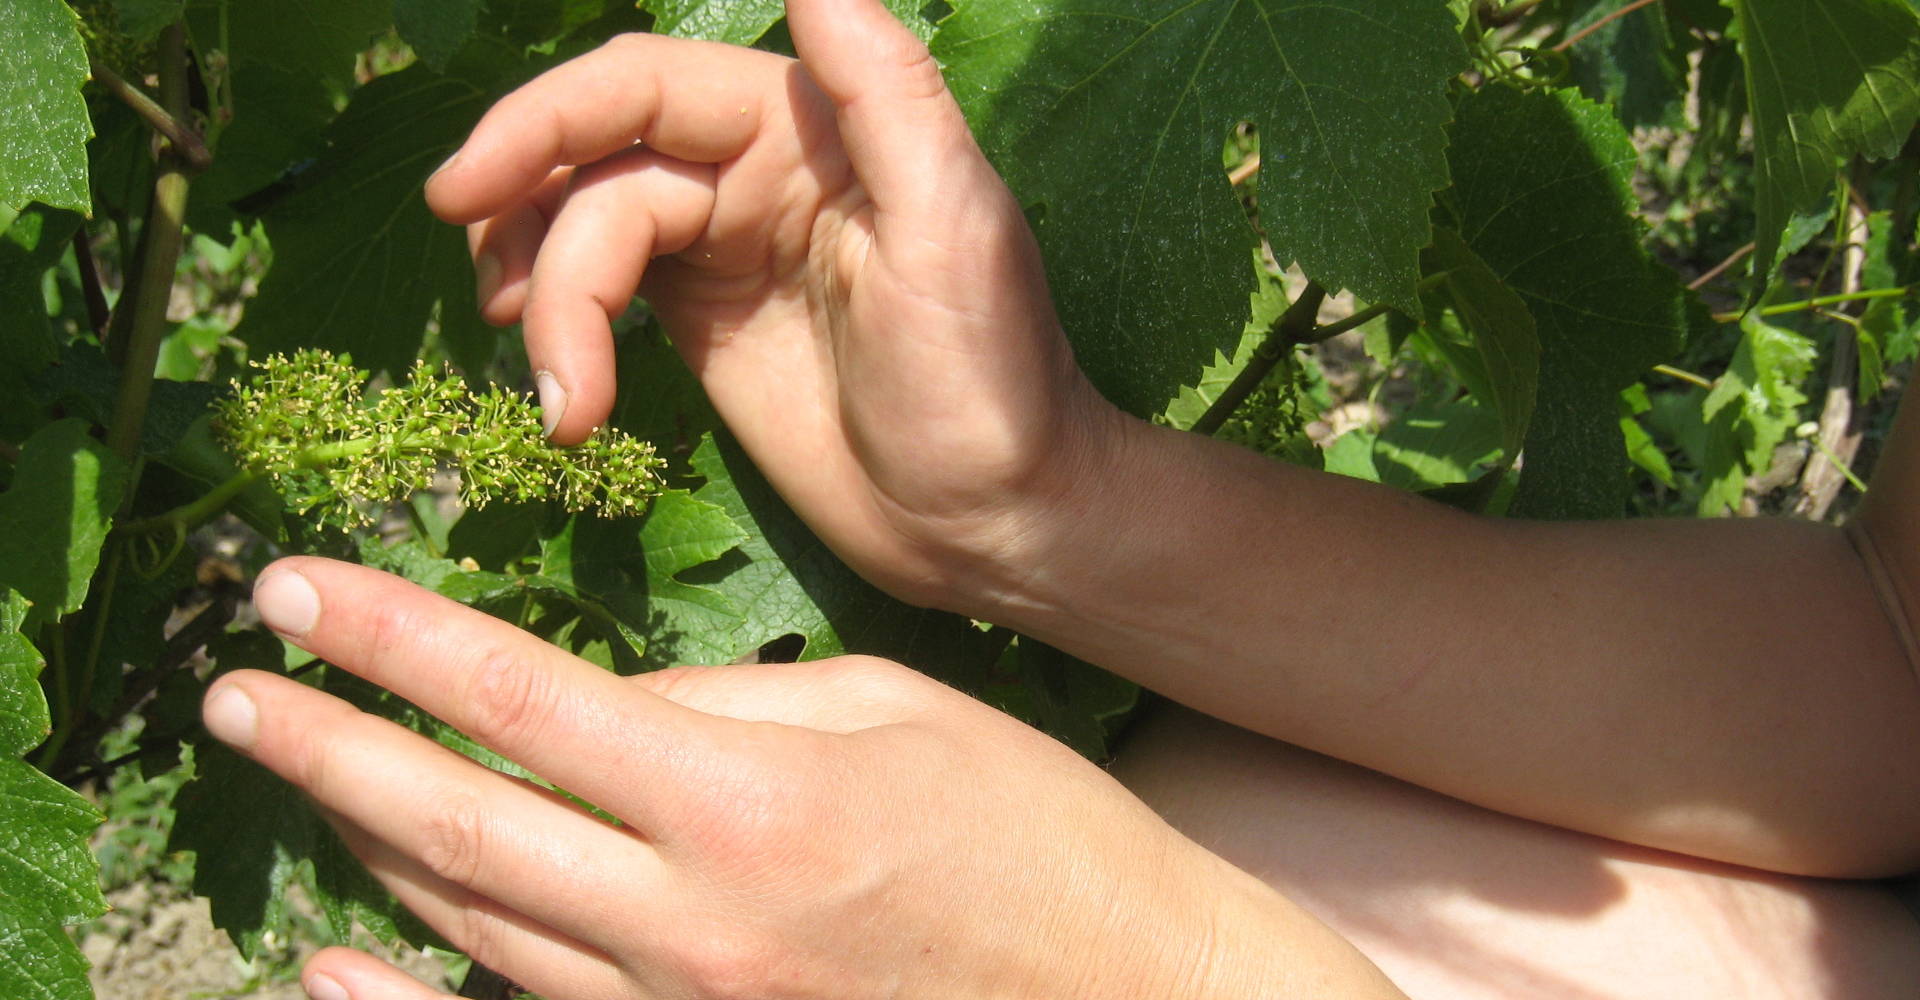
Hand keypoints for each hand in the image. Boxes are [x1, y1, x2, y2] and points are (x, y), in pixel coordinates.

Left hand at [204, 558, 1387, 998]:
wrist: (1132, 991)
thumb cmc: (1035, 831)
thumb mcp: (890, 711)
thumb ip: (725, 705)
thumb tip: (600, 714)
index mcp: (748, 802)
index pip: (519, 701)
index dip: (389, 639)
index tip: (294, 590)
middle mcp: (693, 924)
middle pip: (458, 825)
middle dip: (326, 749)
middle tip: (233, 691)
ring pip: (476, 925)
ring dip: (367, 845)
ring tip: (302, 770)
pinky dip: (416, 984)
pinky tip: (332, 961)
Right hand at [426, 0, 1124, 609]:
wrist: (990, 521)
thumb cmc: (992, 380)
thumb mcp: (957, 230)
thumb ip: (888, 92)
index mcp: (811, 122)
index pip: (645, 87)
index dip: (544, 124)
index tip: (465, 190)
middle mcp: (755, 167)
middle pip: (594, 155)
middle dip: (522, 214)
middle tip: (495, 307)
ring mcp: (720, 245)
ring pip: (582, 229)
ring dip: (545, 301)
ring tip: (562, 398)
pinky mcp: (699, 320)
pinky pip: (597, 295)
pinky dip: (561, 335)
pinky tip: (568, 401)